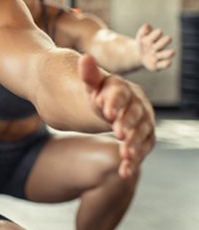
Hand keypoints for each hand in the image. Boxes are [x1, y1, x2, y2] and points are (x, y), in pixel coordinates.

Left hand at [80, 54, 155, 177]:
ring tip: (124, 155)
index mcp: (123, 89)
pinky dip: (135, 160)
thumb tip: (85, 57)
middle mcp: (138, 105)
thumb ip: (89, 75)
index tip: (107, 112)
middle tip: (117, 133)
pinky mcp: (145, 138)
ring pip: (143, 133)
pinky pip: (143, 149)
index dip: (115, 102)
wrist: (111, 105)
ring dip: (135, 144)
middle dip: (127, 123)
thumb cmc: (99, 94)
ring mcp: (144, 122)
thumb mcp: (91, 85)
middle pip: (135, 114)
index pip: (121, 94)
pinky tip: (124, 172)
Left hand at [136, 23, 174, 71]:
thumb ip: (143, 31)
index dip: (157, 34)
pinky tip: (168, 63)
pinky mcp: (156, 65)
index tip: (159, 31)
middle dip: (164, 41)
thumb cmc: (142, 44)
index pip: (156, 35)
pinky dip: (165, 64)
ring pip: (164, 54)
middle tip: (169, 38)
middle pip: (162, 44)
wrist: (138, 55)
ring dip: (168, 53)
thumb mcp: (140, 37)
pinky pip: (161, 65)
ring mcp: (157, 56)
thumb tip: (148, 25)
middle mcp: (157, 47)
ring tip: (172, 52)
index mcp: (153, 39)